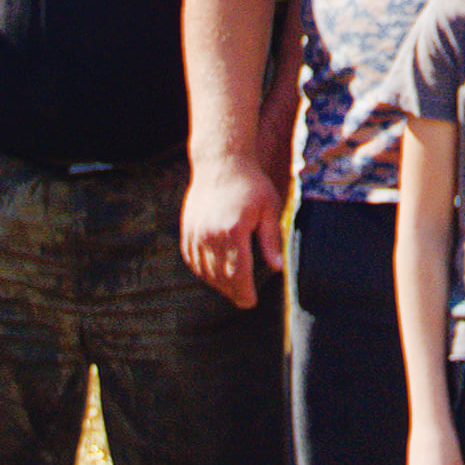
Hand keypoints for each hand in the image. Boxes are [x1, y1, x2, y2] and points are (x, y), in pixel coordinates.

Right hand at [180, 158, 286, 308]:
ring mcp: (196, 233)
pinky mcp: (187, 229)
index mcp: (234, 231)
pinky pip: (192, 259)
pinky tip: (212, 275)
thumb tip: (277, 268)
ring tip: (231, 290)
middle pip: (220, 276)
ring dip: (217, 285)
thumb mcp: (268, 208)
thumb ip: (271, 240)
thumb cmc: (251, 184)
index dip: (245, 291)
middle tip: (243, 301)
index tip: (251, 303)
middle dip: (232, 292)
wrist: (220, 162)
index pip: (238, 272)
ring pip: (204, 270)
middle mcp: (211, 235)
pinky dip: (201, 271)